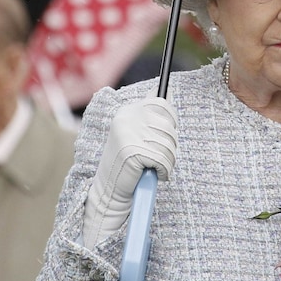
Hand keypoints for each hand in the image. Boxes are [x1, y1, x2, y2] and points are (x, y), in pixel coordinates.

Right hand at [82, 97, 176, 245]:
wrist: (109, 190)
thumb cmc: (127, 163)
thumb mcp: (135, 133)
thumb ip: (149, 114)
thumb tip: (165, 90)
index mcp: (127, 111)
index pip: (161, 103)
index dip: (170, 120)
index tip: (166, 133)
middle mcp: (126, 118)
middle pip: (169, 125)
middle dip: (170, 145)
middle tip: (158, 156)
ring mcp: (128, 134)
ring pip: (168, 144)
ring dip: (168, 161)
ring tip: (154, 167)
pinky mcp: (132, 151)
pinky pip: (163, 159)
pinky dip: (164, 171)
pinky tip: (154, 174)